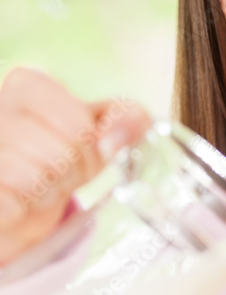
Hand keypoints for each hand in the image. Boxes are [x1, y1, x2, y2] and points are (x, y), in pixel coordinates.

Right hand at [0, 66, 151, 265]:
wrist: (12, 199)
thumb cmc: (52, 158)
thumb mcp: (91, 134)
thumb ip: (123, 120)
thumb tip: (144, 122)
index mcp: (26, 84)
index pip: (79, 124)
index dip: (90, 148)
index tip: (78, 153)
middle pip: (65, 151)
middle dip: (74, 173)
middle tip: (58, 175)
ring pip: (38, 177)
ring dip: (48, 193)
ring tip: (37, 187)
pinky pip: (12, 203)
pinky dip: (23, 210)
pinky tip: (17, 203)